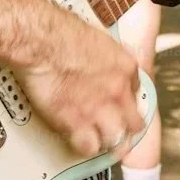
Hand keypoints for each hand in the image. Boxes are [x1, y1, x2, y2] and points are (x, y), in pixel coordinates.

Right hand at [12, 1, 144, 160]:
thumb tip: (99, 62)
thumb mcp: (98, 38)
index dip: (126, 102)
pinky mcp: (77, 122)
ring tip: (97, 140)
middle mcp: (118, 91)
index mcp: (125, 67)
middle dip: (125, 129)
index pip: (137, 94)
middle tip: (116, 132)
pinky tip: (77, 141)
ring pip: (115, 140)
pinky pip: (89, 147)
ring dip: (106, 141)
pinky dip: (83, 147)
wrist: (42, 41)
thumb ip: (105, 57)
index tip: (119, 106)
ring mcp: (99, 109)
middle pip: (134, 123)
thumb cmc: (62, 32)